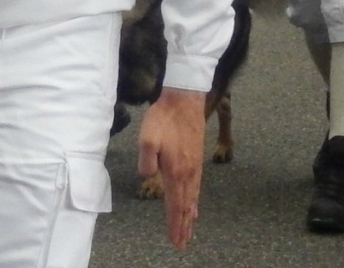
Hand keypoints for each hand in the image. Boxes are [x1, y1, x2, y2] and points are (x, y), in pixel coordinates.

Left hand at [138, 87, 206, 249]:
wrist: (185, 99)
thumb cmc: (163, 118)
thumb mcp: (147, 138)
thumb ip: (146, 161)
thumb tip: (147, 176)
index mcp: (175, 170)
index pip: (175, 204)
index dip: (174, 224)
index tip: (175, 240)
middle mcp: (188, 172)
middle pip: (186, 205)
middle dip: (184, 225)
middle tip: (182, 243)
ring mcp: (194, 165)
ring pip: (193, 196)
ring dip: (190, 215)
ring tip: (190, 229)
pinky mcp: (196, 157)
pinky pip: (197, 186)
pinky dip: (196, 199)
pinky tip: (195, 203)